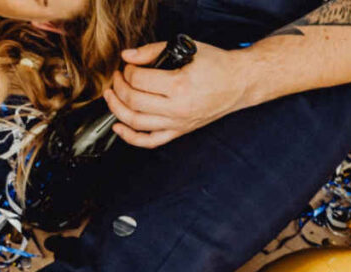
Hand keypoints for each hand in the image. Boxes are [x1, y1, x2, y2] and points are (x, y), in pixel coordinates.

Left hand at [104, 41, 249, 147]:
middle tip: (117, 78)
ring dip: (117, 109)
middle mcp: (177, 108)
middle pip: (133, 102)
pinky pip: (148, 142)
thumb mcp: (188, 49)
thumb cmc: (217, 65)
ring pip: (135, 123)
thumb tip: (128, 56)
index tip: (128, 66)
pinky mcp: (178, 132)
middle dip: (118, 88)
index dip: (127, 72)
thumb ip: (154, 51)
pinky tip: (118, 125)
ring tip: (111, 96)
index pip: (139, 81)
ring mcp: (176, 123)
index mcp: (180, 85)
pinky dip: (129, 136)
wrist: (239, 83)